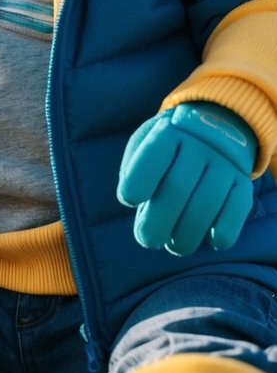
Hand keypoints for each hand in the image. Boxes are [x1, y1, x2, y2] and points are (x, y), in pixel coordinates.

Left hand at [117, 102, 255, 255]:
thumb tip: (131, 202)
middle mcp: (199, 145)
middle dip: (157, 222)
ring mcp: (224, 164)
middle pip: (177, 188)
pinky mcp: (243, 183)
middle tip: (148, 239)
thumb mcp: (146, 142)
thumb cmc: (168, 145)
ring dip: (186, 236)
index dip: (137, 183)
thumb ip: (134, 168)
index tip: (129, 200)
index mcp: (169, 132)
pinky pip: (234, 215)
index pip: (152, 157)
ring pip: (205, 206)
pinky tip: (207, 239)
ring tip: (174, 245)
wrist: (217, 127)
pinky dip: (219, 235)